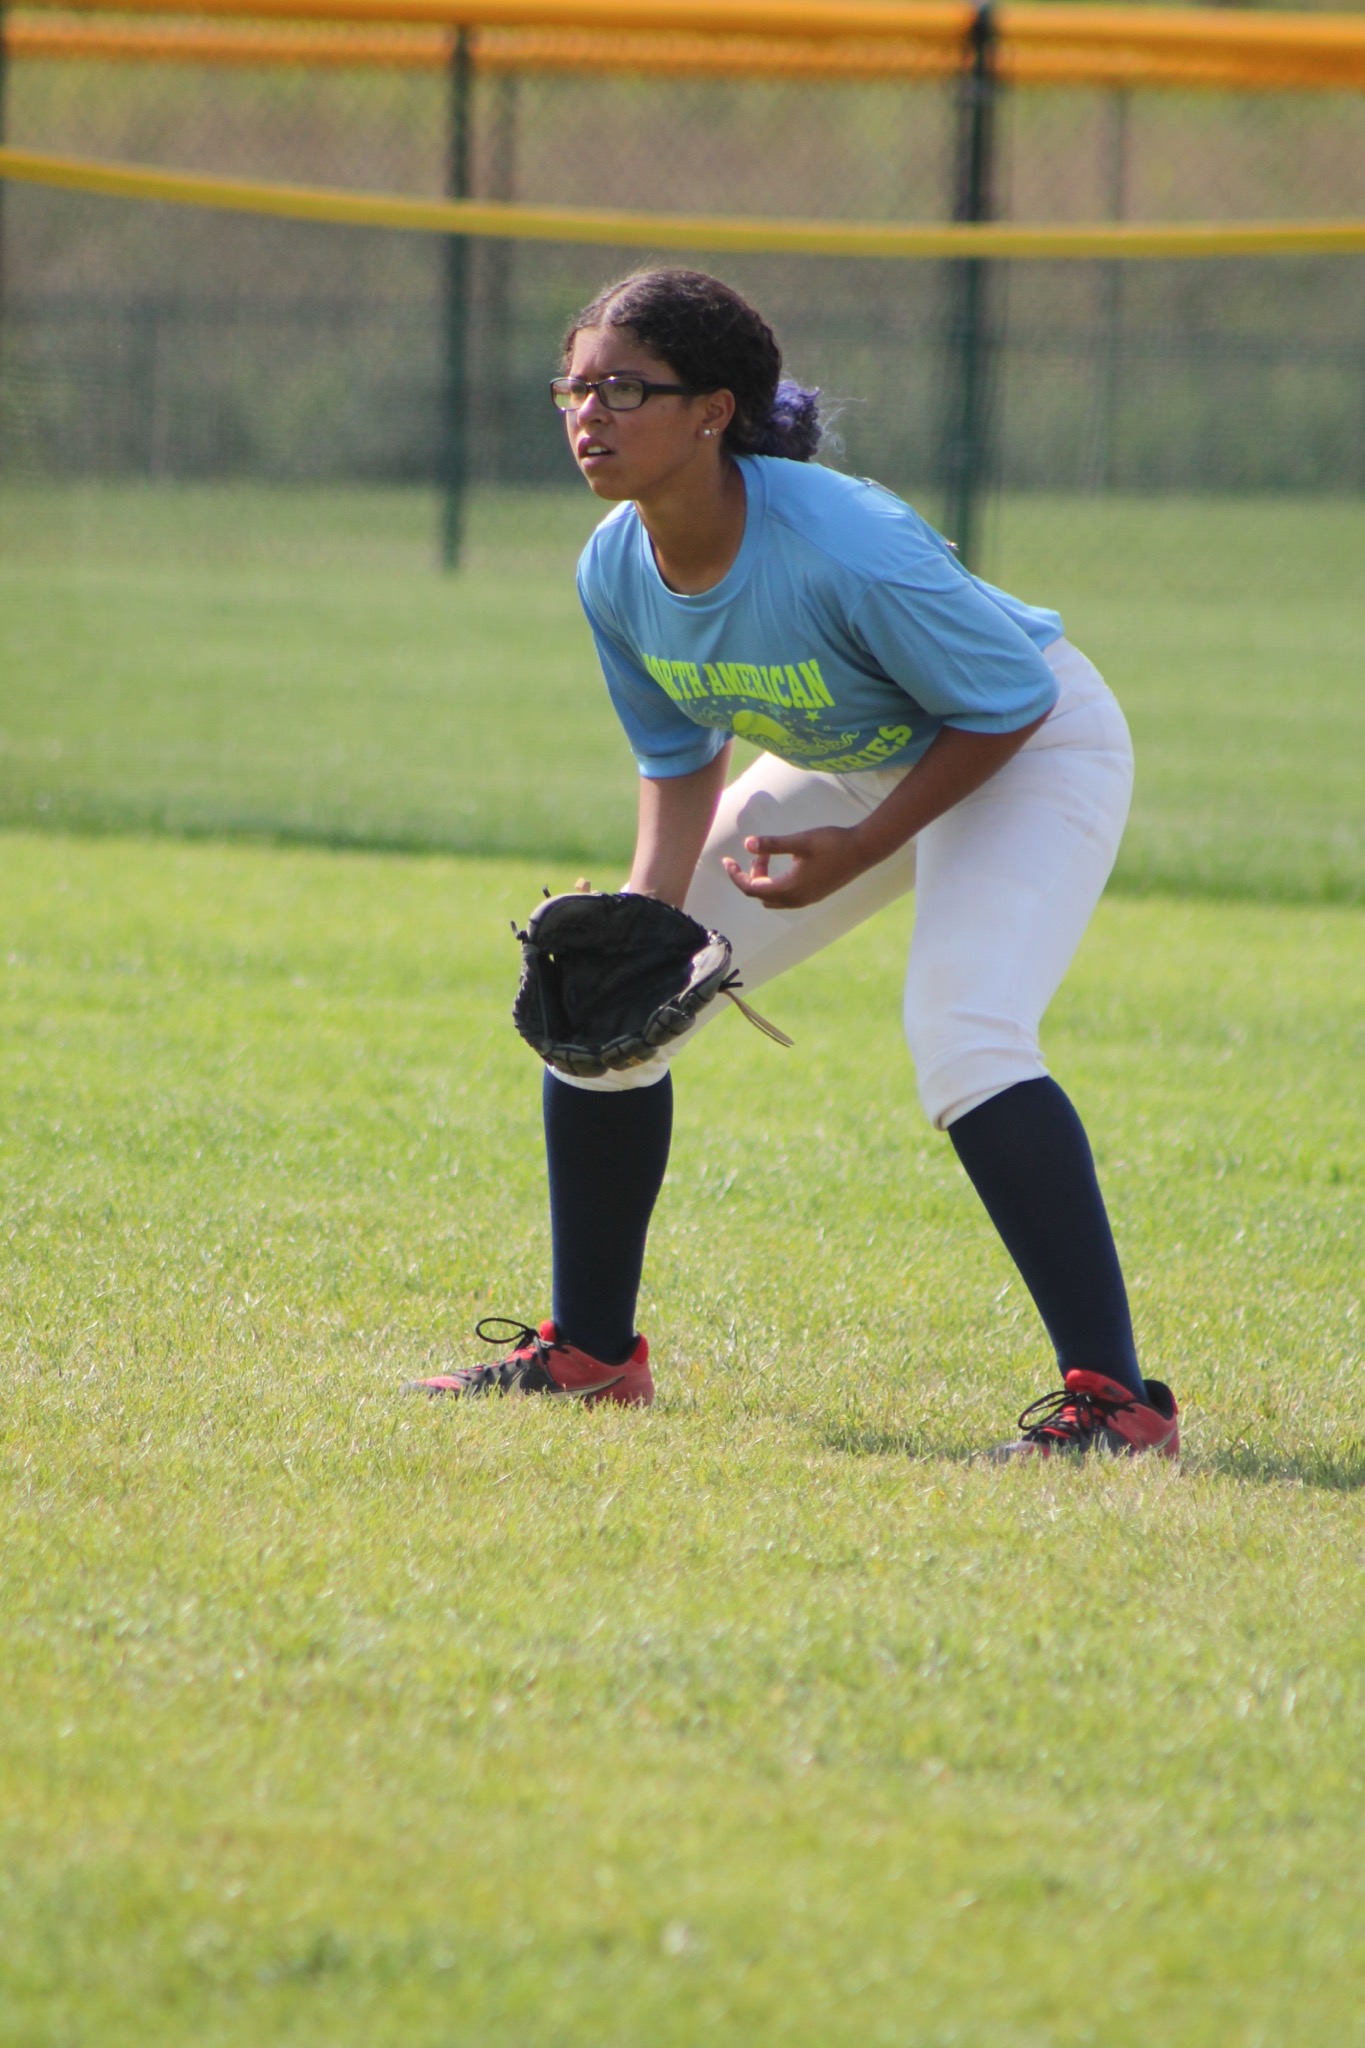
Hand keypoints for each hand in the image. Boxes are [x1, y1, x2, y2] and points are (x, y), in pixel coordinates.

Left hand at [722, 827, 865, 909]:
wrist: (863, 850)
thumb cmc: (832, 843)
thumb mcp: (800, 841)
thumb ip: (773, 844)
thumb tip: (746, 844)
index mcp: (789, 888)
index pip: (751, 889)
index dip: (735, 876)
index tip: (727, 860)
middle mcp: (796, 899)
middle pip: (760, 894)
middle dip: (751, 875)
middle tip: (758, 852)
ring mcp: (806, 899)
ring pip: (773, 897)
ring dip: (764, 879)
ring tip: (768, 856)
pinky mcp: (814, 895)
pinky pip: (786, 896)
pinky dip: (777, 882)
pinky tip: (786, 863)